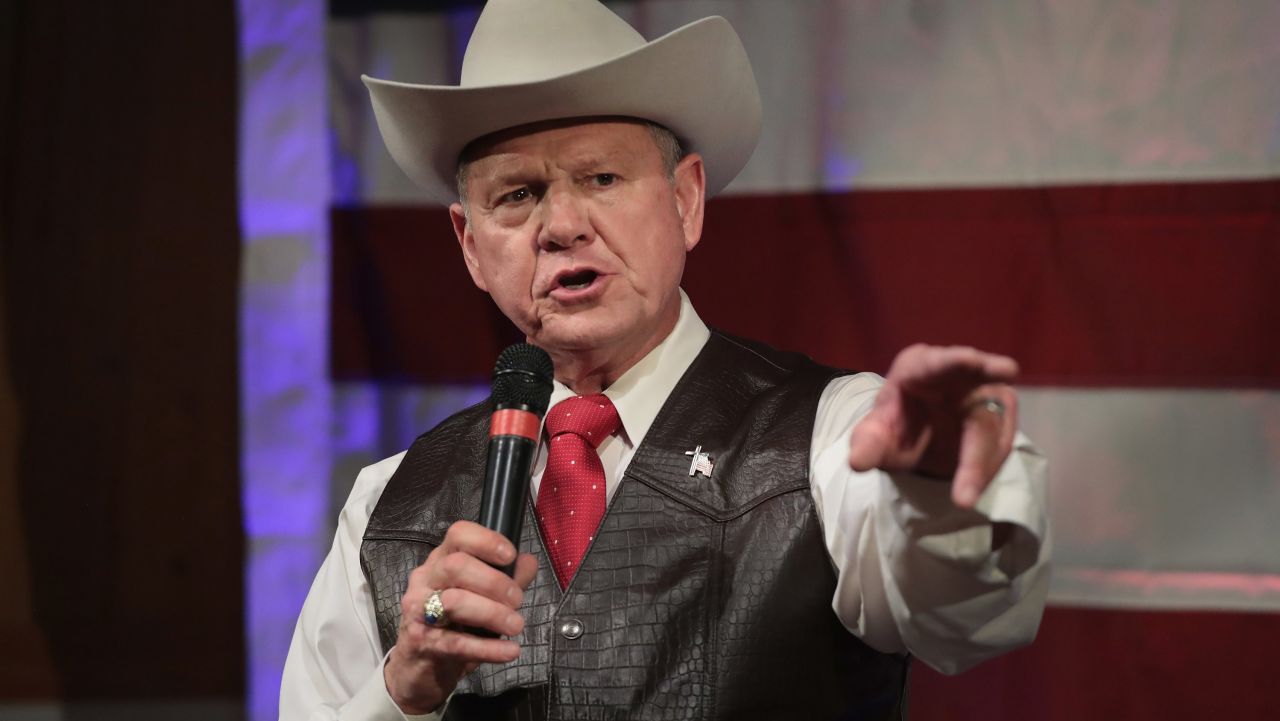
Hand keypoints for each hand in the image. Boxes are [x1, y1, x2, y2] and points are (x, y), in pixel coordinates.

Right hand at [384, 520, 537, 713]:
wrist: (418, 668)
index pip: (458, 534)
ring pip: (454, 602)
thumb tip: (528, 562)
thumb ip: (507, 578)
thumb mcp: (481, 597)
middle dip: (493, 582)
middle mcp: (425, 579)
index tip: (510, 556)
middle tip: (517, 600)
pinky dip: (488, 647)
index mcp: (440, 560)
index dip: (486, 541)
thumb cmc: (453, 624)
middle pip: (456, 566)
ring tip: (516, 626)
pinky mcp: (422, 642)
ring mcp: (419, 611)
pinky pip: (457, 642)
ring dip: (492, 613)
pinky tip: (509, 651)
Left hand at [847, 344, 1018, 508]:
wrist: (917, 436)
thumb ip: (868, 443)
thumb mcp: (876, 435)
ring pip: (994, 432)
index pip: (942, 362)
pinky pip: (1000, 445)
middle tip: (965, 495)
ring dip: (979, 469)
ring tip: (962, 498)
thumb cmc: (895, 425)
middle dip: (975, 455)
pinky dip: (985, 471)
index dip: (965, 364)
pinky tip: (968, 487)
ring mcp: (987, 392)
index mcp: (921, 364)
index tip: (1001, 370)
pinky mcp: (1002, 415)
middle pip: (978, 408)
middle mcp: (961, 372)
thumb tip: (857, 462)